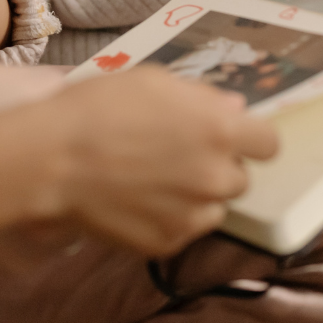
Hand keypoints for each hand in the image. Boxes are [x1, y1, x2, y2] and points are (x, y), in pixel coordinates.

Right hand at [28, 67, 277, 254]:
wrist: (55, 158)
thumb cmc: (99, 106)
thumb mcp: (150, 80)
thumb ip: (200, 94)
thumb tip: (233, 108)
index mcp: (219, 130)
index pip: (268, 142)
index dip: (247, 136)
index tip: (221, 132)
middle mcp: (217, 177)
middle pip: (239, 176)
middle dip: (214, 164)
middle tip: (174, 151)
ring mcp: (194, 215)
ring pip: (213, 205)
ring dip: (195, 193)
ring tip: (151, 177)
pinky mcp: (169, 243)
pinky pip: (183, 227)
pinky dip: (168, 215)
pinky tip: (135, 197)